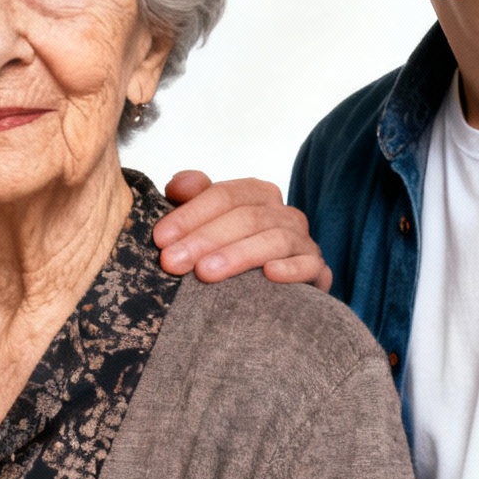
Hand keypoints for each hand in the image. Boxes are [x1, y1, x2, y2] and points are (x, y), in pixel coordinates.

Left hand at [153, 169, 331, 290]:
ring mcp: (303, 241)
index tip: (160, 238)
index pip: (223, 196)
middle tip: (172, 262)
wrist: (270, 294)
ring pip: (273, 239)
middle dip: (203, 239)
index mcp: (257, 194)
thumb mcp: (205, 222)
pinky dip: (291, 269)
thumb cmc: (229, 252)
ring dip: (237, 255)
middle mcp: (283, 213)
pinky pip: (309, 265)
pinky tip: (269, 275)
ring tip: (205, 273)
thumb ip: (191, 198)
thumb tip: (177, 184)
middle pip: (245, 217)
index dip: (189, 215)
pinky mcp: (318, 271)